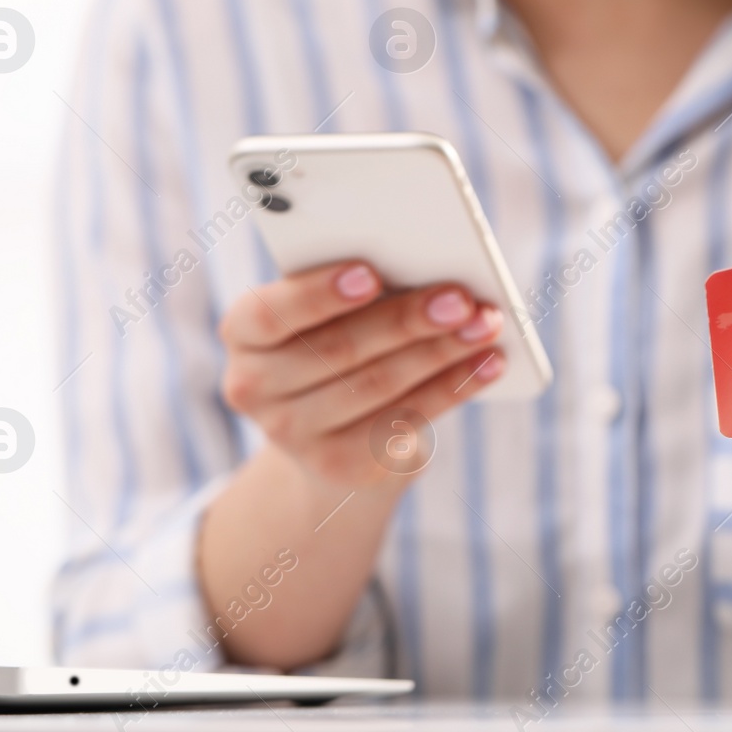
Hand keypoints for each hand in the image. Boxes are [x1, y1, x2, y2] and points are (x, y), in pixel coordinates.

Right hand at [218, 261, 505, 488]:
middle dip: (407, 321)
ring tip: (486, 324)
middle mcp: (253, 387)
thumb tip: (427, 266)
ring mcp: (292, 434)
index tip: (371, 273)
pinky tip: (489, 364)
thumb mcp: (329, 308)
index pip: (269, 313)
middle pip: (338, 349)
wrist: (327, 427)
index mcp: (243, 332)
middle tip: (460, 298)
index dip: (318, 294)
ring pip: (379, 385)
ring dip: (442, 352)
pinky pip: (404, 419)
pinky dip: (453, 387)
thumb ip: (357, 284)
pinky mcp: (339, 465)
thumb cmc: (336, 336)